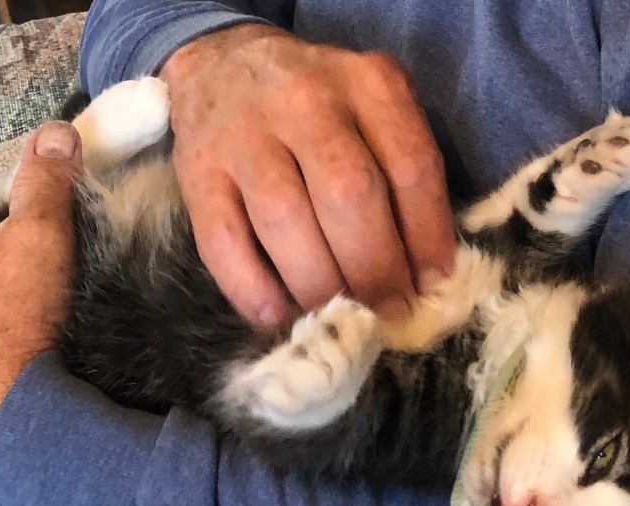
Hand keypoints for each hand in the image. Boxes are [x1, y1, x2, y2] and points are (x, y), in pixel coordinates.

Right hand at [160, 24, 455, 327]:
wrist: (223, 64)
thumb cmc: (320, 108)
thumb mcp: (373, 113)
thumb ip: (401, 176)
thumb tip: (423, 275)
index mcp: (368, 83)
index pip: (410, 167)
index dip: (426, 236)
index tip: (431, 284)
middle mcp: (306, 100)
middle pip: (348, 194)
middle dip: (374, 269)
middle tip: (388, 312)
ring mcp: (244, 133)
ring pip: (286, 220)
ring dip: (318, 284)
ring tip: (337, 316)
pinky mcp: (197, 170)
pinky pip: (223, 240)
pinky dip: (251, 288)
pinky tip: (275, 315)